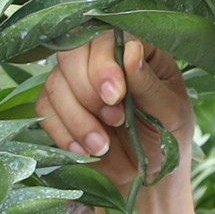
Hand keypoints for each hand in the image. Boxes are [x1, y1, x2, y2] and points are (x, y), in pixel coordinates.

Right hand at [37, 35, 195, 189]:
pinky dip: (63, 133)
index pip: (105, 39)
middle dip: (86, 91)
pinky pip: (45, 112)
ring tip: (103, 146)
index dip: (103, 65)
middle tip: (114, 120)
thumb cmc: (167, 137)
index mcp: (134, 49)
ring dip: (77, 118)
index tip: (115, 96)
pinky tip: (86, 150)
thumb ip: (148, 84)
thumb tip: (131, 50)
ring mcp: (76, 82)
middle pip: (72, 55)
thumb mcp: (169, 112)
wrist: (147, 174)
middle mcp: (101, 60)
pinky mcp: (59, 108)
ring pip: (56, 85)